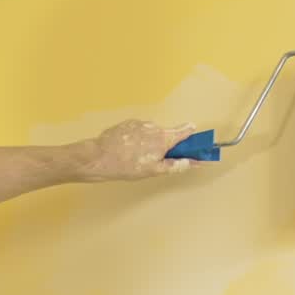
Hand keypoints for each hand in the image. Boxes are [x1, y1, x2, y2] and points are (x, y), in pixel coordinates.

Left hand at [81, 120, 197, 180]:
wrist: (98, 157)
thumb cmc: (126, 166)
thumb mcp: (154, 170)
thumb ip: (175, 165)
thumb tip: (192, 162)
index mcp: (163, 137)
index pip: (185, 131)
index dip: (192, 136)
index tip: (197, 141)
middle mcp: (153, 126)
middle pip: (166, 134)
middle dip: (164, 146)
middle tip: (155, 160)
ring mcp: (139, 123)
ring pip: (150, 134)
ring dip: (148, 144)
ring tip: (135, 158)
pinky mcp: (126, 124)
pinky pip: (137, 132)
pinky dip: (136, 141)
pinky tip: (127, 152)